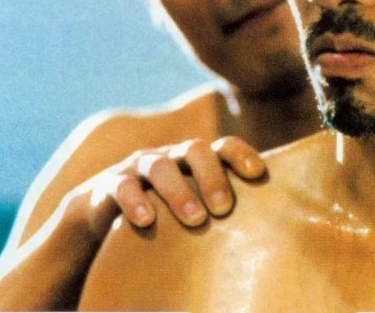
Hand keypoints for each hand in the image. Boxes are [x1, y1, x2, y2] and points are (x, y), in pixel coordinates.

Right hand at [66, 135, 265, 237]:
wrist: (104, 214)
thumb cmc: (165, 213)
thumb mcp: (193, 205)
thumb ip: (221, 206)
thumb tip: (270, 228)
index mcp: (195, 160)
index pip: (224, 146)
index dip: (242, 154)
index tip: (257, 174)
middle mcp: (171, 157)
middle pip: (195, 150)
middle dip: (212, 176)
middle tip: (224, 208)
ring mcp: (140, 167)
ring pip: (160, 167)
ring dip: (179, 192)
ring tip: (195, 219)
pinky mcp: (110, 185)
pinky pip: (121, 187)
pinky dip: (134, 201)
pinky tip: (146, 221)